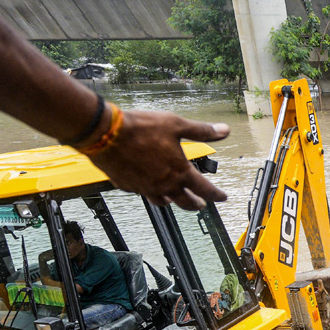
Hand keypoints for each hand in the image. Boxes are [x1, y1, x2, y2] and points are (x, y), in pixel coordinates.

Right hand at [88, 110, 228, 209]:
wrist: (105, 133)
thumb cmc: (140, 128)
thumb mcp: (176, 124)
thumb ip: (202, 131)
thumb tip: (224, 131)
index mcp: (179, 172)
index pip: (205, 189)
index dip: (217, 195)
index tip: (222, 198)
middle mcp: (165, 185)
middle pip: (186, 202)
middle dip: (196, 204)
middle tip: (201, 204)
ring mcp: (146, 188)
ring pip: (164, 201)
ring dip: (173, 201)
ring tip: (176, 199)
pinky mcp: (128, 186)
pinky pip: (143, 193)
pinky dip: (150, 192)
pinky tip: (149, 187)